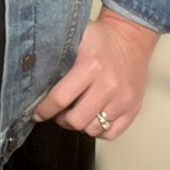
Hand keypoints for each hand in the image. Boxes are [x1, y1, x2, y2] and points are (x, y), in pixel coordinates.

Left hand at [30, 8, 160, 139]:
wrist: (131, 36)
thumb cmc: (102, 37)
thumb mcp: (78, 37)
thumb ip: (59, 56)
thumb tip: (35, 76)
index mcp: (91, 65)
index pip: (61, 97)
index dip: (45, 109)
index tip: (38, 112)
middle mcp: (109, 85)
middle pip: (76, 120)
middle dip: (61, 119)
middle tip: (57, 112)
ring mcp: (123, 99)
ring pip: (93, 129)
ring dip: (80, 124)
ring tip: (75, 113)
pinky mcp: (133, 108)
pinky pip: (111, 133)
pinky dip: (99, 130)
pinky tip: (92, 117)